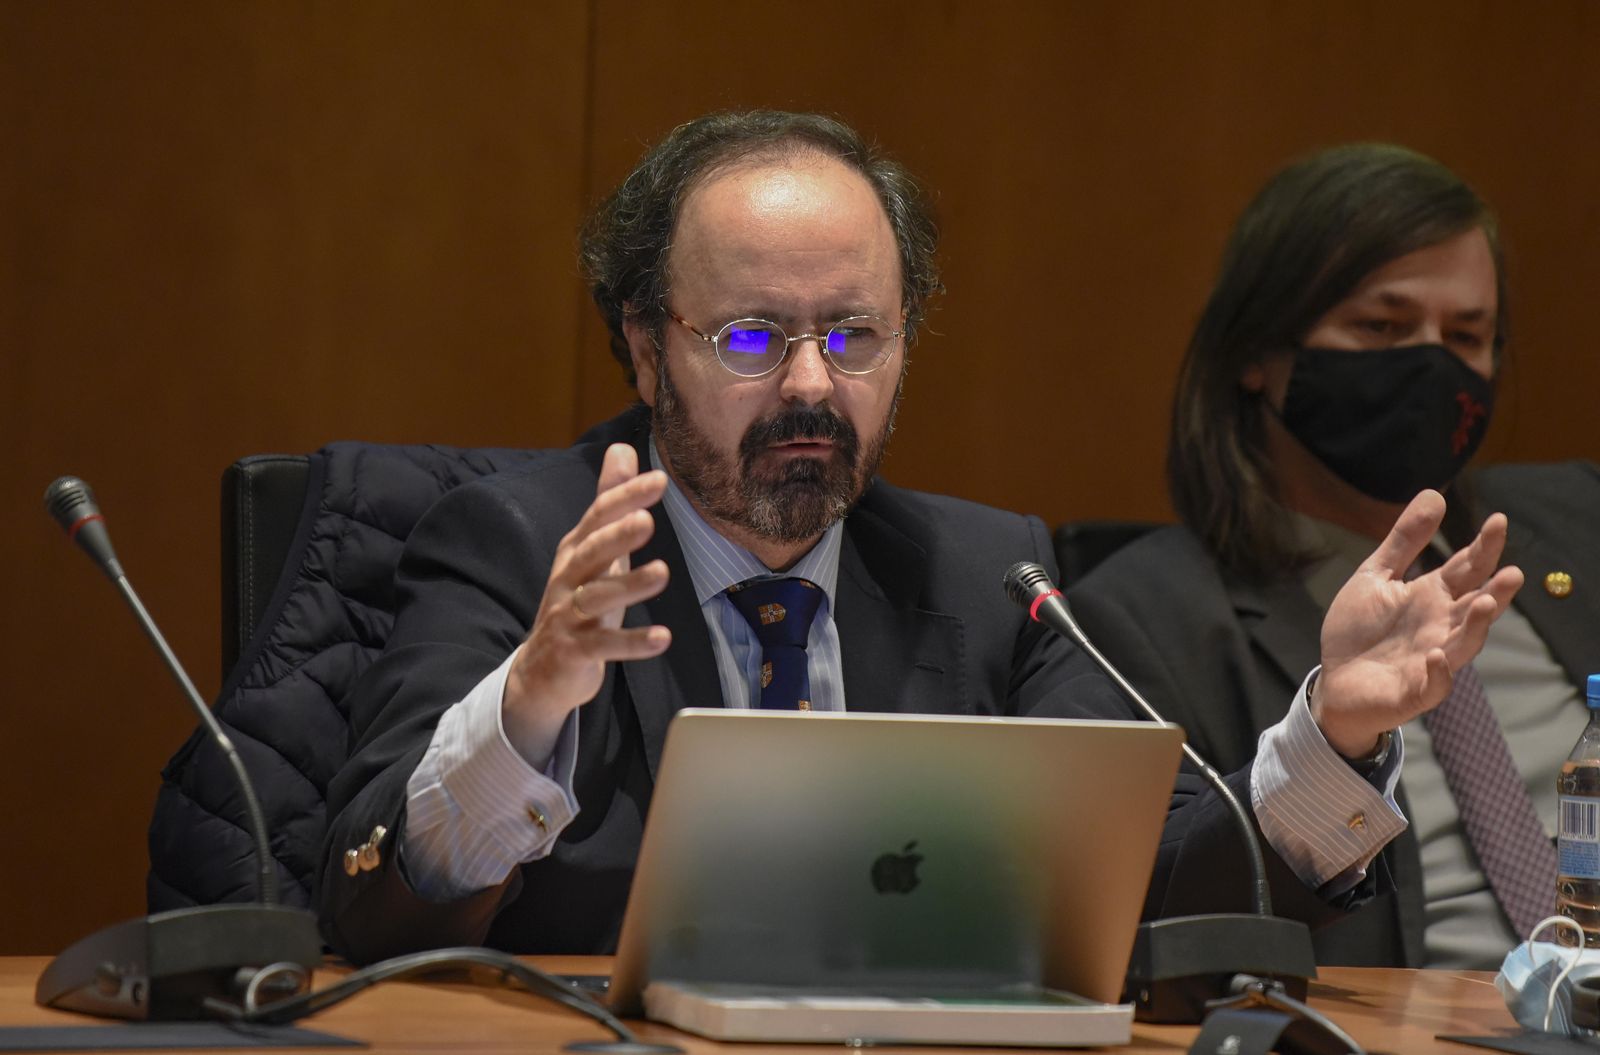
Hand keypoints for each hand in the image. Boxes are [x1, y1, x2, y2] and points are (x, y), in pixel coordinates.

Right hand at [504, 444, 670, 740]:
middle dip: (616, 536)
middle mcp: (568, 578)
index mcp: (576, 550)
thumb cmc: (577, 600)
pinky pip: (604, 646)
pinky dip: (633, 643)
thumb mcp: (594, 549)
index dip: (625, 498)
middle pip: (591, 553)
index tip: (659, 480)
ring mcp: (568, 616)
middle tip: (647, 520)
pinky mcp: (575, 652)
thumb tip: (623, 449)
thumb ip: (610, 501)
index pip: (599, 517)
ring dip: (628, 586)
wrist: (540, 670)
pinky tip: (663, 639)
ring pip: (596, 598)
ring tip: (662, 573)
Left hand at [1313, 489, 1523, 757]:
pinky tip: (1436, 656)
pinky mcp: (1416, 691)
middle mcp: (1440, 626)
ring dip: (1476, 626)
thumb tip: (1434, 493)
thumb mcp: (1376, 576)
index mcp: (1432, 596)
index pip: (1467, 568)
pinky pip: (1434, 684)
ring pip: (1464, 644)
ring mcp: (1432, 660)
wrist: (1336, 680)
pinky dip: (1439, 672)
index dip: (1483, 547)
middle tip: (1512, 572)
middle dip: (1496, 591)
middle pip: (1475, 607)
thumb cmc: (1360, 630)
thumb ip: (1405, 541)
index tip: (1497, 521)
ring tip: (1484, 603)